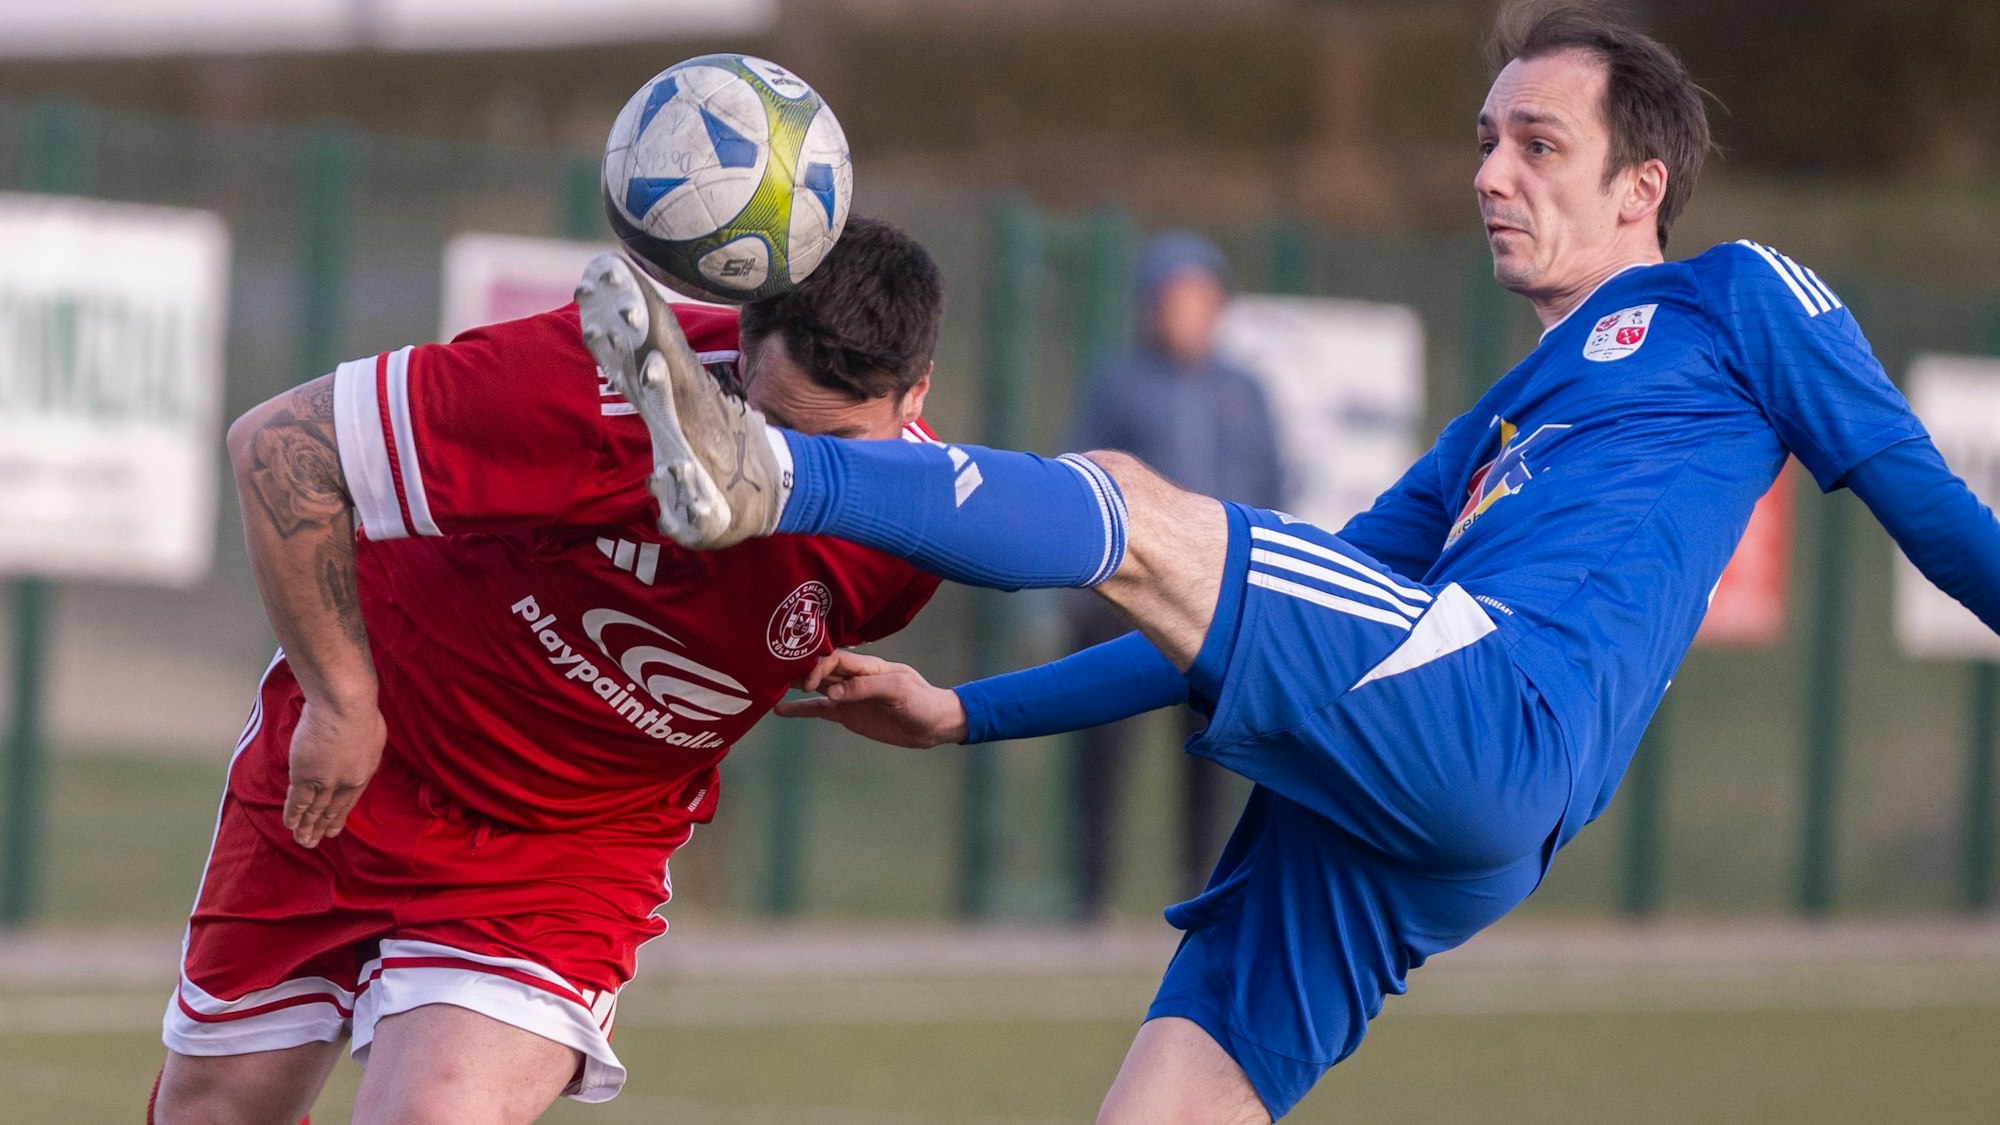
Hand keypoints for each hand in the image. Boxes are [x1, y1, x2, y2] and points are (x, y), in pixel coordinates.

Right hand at [283, 698, 386, 848]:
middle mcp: (347, 781)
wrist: (346, 706)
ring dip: (307, 827)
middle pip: (333, 809)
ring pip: (315, 809)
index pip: (350, 799)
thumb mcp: (372, 733)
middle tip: (316, 841)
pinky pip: (298, 801)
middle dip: (323, 826)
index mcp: (364, 771)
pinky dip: (293, 814)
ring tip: (302, 841)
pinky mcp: (306, 776)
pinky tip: (290, 825)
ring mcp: (326, 781)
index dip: (340, 815)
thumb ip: (363, 746)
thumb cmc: (360, 710)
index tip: (334, 827)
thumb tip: (358, 747)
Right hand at [776, 650, 968, 748]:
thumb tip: (832, 693)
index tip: (810, 683)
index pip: (836, 658)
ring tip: (766, 682)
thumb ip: (865, 689)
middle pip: (821, 668)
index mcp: (868, 666)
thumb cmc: (922, 701)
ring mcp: (848, 696)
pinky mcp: (847, 714)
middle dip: (798, 666)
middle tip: (769, 668)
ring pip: (815, 687)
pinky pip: (819, 709)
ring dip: (794, 684)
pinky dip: (801, 709)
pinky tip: (780, 710)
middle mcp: (854, 678)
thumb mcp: (898, 692)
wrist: (934, 724)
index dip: (819, 665)